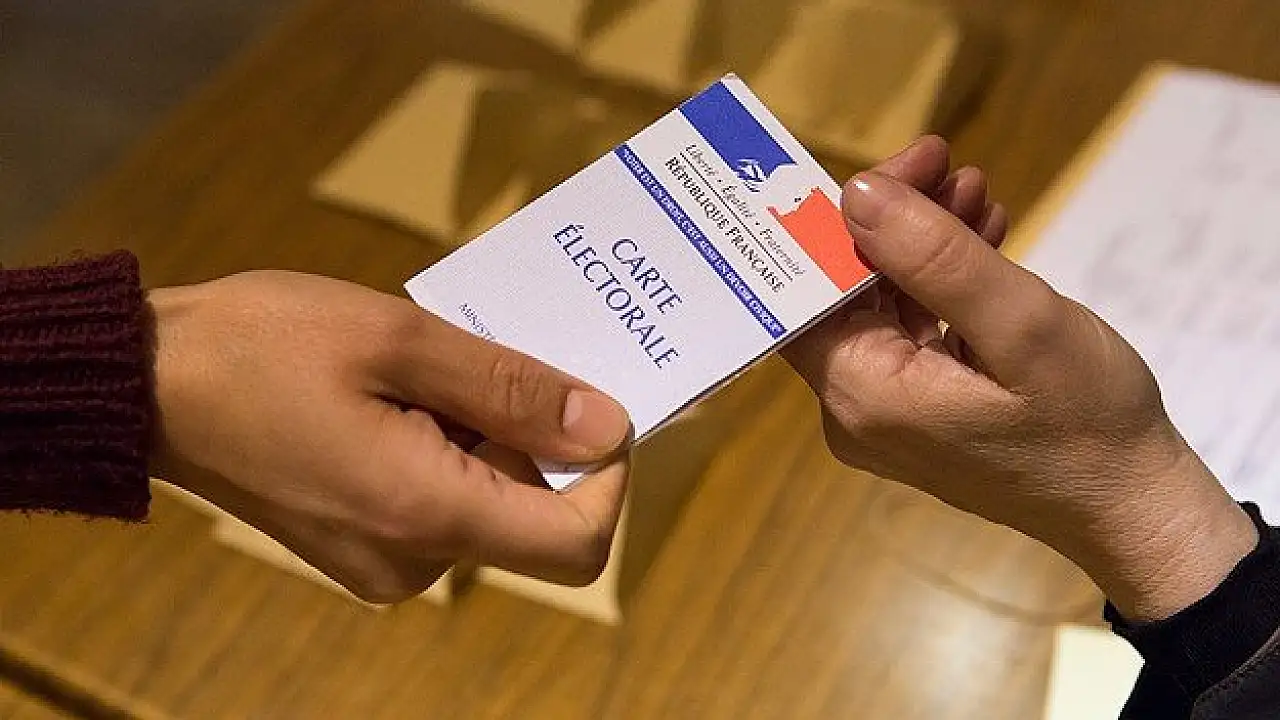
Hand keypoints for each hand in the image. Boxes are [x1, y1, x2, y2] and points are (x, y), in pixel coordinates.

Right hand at [148, 271, 630, 602]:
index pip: (577, 543)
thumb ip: (512, 388)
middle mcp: (411, 561)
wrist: (143, 387)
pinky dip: (448, 449)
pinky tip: (401, 394)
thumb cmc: (259, 347)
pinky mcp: (361, 546)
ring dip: (483, 434)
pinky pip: (442, 504)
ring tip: (425, 367)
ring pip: (487, 504)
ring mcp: (383, 561)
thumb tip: (606, 426)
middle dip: (532, 434)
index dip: (608, 479)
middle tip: (484, 355)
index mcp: (426, 514)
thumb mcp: (399, 340)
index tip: (587, 405)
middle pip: (533, 515)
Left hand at [784, 137, 1256, 620]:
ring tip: (975, 190)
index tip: (899, 165)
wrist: (1133, 506)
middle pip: (843, 291)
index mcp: (861, 392)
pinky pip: (910, 330)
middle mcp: (854, 407)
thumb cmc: (1087, 422)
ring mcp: (884, 412)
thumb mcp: (1020, 325)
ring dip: (922, 244)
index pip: (808, 289)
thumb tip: (857, 194)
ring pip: (880, 304)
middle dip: (892, 220)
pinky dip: (940, 283)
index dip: (838, 219)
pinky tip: (983, 237)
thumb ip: (935, 258)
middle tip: (945, 160)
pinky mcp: (918, 409)